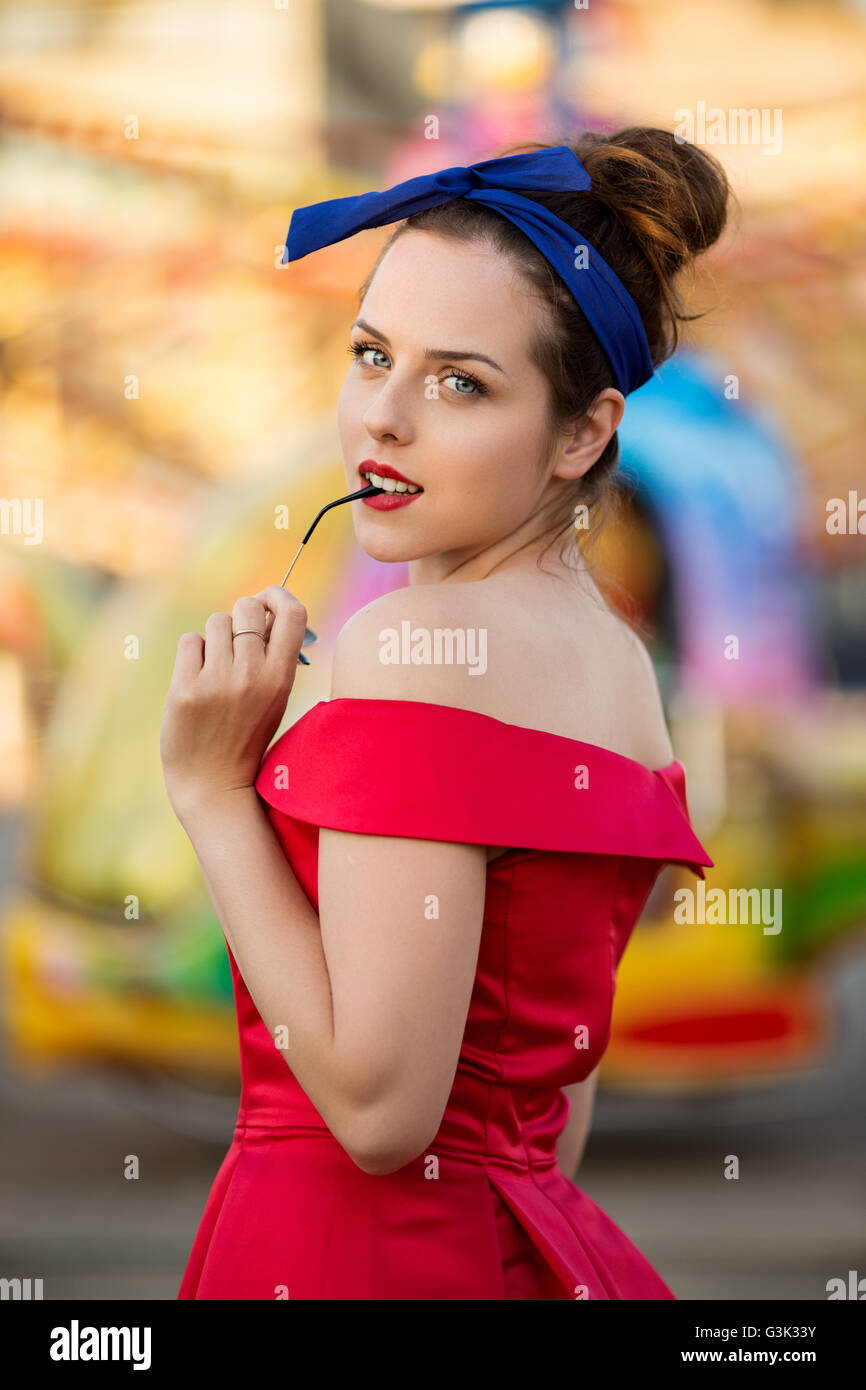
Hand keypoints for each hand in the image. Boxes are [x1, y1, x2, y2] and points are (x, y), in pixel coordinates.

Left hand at [161, 586, 307, 819]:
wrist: (214, 784)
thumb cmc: (246, 734)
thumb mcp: (275, 697)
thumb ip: (274, 655)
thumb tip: (267, 608)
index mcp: (282, 678)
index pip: (293, 613)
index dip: (279, 596)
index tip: (268, 602)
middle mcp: (252, 675)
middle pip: (247, 607)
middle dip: (241, 617)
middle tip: (236, 641)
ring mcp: (218, 681)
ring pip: (215, 622)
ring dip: (215, 638)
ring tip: (216, 669)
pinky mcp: (186, 688)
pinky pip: (190, 642)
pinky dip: (192, 655)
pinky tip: (197, 681)